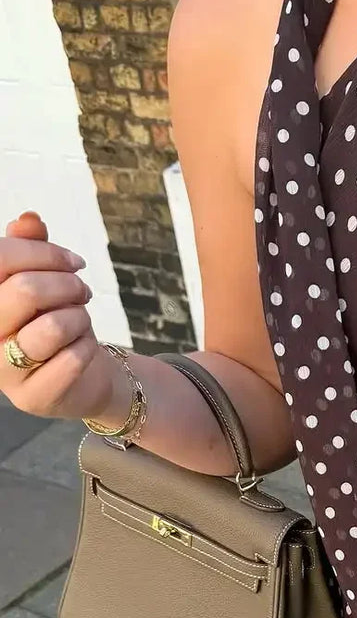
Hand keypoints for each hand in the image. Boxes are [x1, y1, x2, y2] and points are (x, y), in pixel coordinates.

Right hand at [0, 211, 114, 420]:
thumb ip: (30, 248)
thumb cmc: (53, 319)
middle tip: (82, 291)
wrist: (81, 375)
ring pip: (51, 327)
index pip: (0, 259)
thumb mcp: (42, 278)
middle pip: (24, 290)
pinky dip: (87, 347)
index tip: (74, 261)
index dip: (43, 252)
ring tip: (79, 320)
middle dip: (66, 285)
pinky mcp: (32, 397)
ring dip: (78, 317)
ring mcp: (2, 372)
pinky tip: (82, 348)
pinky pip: (71, 360)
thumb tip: (29, 219)